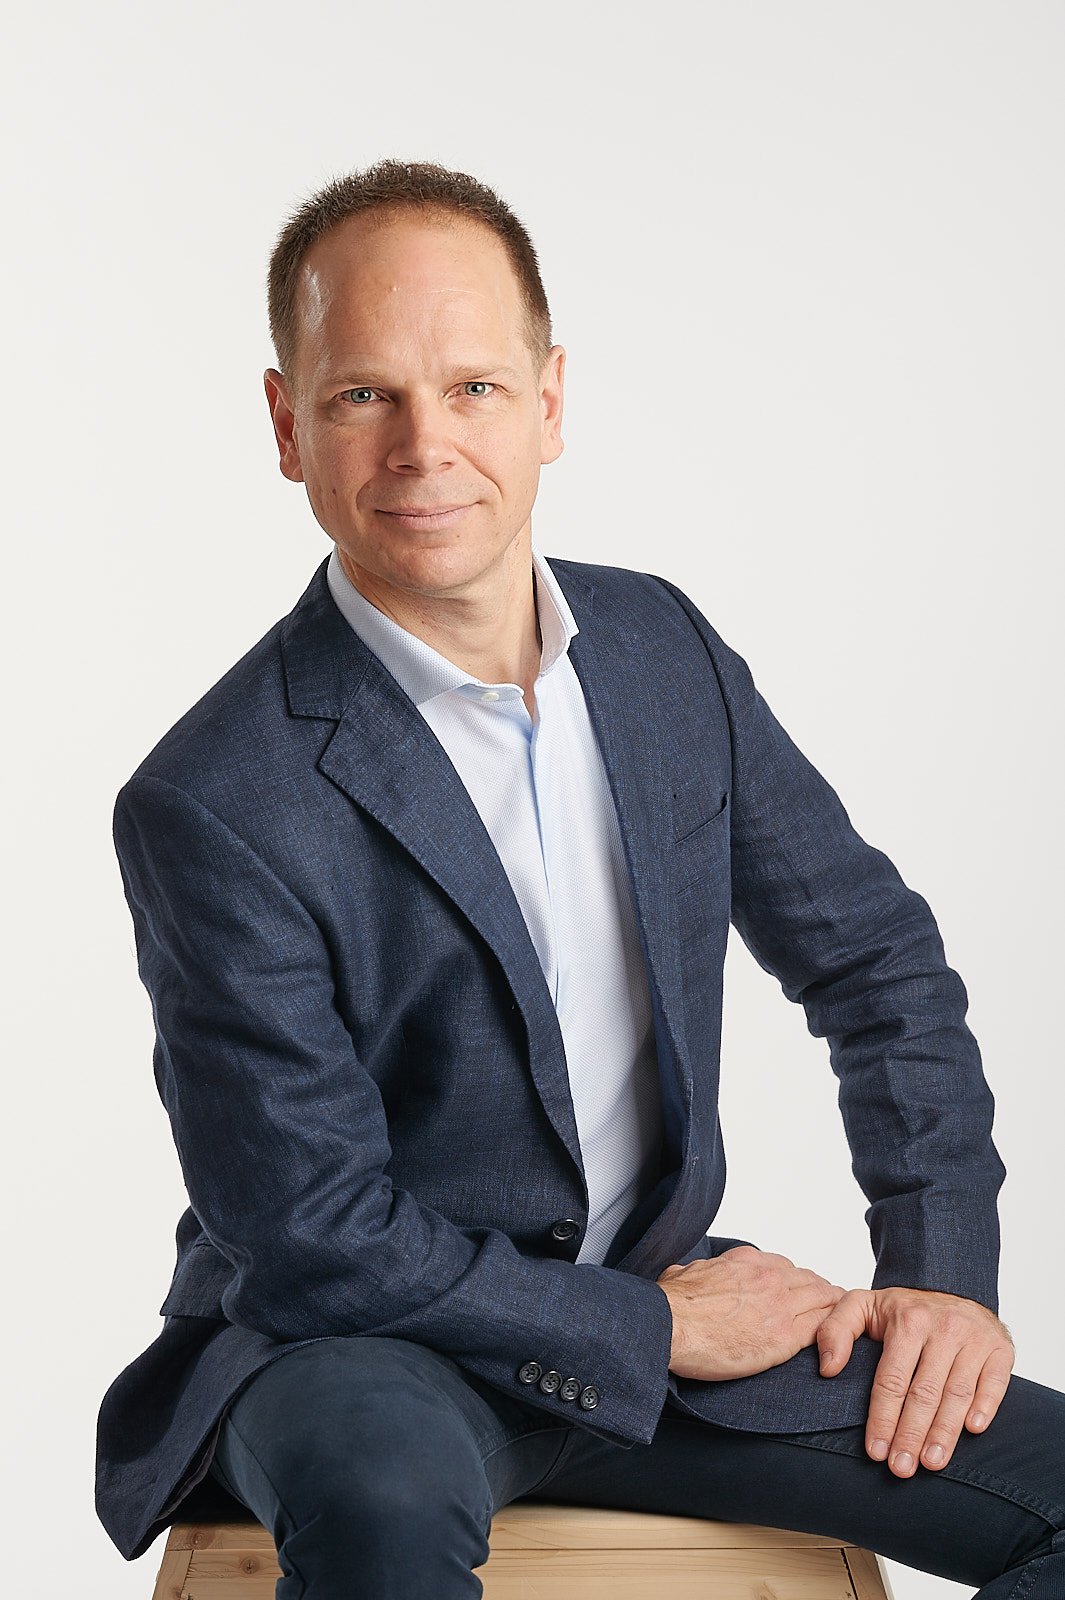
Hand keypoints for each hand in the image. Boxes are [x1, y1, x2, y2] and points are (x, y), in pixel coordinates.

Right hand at [657, 1245, 844, 1380]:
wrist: (671, 1325)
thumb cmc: (672, 1304)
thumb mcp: (682, 1274)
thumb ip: (695, 1272)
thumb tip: (685, 1275)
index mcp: (745, 1261)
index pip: (784, 1267)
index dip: (796, 1280)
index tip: (801, 1289)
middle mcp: (768, 1277)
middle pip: (810, 1281)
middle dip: (822, 1292)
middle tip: (832, 1303)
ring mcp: (780, 1305)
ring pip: (822, 1300)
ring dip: (833, 1307)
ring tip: (844, 1318)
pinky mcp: (784, 1336)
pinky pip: (821, 1327)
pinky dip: (832, 1329)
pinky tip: (839, 1336)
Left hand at [816, 1286, 1014, 1477]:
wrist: (951, 1285)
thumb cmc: (903, 1308)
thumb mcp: (861, 1305)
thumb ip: (835, 1330)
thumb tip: (828, 1368)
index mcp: (908, 1320)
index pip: (892, 1379)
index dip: (883, 1417)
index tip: (876, 1451)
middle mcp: (943, 1328)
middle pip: (925, 1392)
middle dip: (911, 1434)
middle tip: (901, 1469)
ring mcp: (974, 1339)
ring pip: (957, 1393)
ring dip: (944, 1432)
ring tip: (930, 1462)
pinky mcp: (1000, 1349)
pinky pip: (995, 1383)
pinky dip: (985, 1407)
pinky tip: (972, 1430)